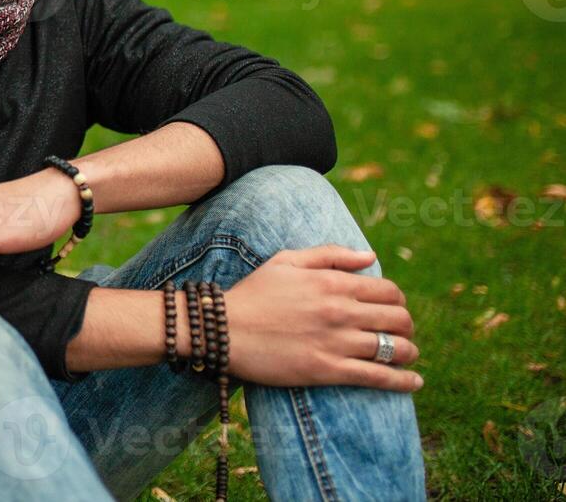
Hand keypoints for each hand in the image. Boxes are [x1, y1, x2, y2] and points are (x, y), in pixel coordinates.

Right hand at [223, 244, 422, 392]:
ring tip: (407, 355)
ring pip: (394, 348)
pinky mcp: (328, 370)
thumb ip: (331, 254)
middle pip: (398, 318)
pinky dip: (403, 381)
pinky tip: (414, 382)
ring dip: (408, 352)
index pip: (388, 290)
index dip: (397, 300)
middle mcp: (340, 311)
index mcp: (332, 283)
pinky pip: (378, 376)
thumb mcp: (286, 261)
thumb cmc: (252, 293)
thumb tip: (370, 256)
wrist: (223, 330)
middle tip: (400, 332)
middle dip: (406, 325)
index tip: (392, 308)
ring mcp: (336, 342)